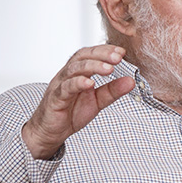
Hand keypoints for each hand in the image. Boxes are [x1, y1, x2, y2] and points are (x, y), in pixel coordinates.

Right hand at [21, 45, 134, 159]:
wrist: (50, 131)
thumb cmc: (70, 112)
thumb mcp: (97, 101)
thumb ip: (113, 91)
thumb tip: (131, 81)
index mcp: (78, 73)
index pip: (90, 55)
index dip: (105, 51)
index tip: (121, 52)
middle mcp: (67, 75)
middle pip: (82, 57)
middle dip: (101, 55)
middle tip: (117, 57)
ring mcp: (60, 85)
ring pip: (74, 69)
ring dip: (92, 67)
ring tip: (108, 69)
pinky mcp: (55, 99)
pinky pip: (65, 88)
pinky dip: (77, 83)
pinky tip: (89, 83)